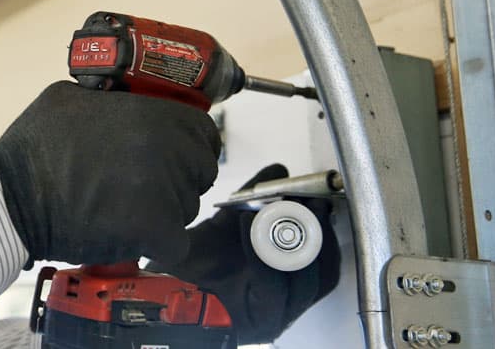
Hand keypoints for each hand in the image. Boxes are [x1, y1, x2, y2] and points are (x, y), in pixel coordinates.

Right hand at [0, 81, 220, 266]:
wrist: (12, 198)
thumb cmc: (32, 149)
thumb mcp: (66, 97)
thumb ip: (107, 98)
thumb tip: (119, 101)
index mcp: (151, 115)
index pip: (204, 132)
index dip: (191, 144)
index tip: (177, 155)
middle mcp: (165, 149)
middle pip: (200, 170)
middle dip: (180, 178)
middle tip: (147, 184)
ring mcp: (163, 191)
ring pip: (188, 207)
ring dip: (166, 210)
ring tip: (127, 208)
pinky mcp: (153, 230)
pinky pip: (177, 244)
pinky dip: (160, 246)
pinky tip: (135, 237)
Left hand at [148, 164, 340, 343]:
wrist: (169, 286)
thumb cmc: (200, 260)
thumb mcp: (229, 222)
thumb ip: (254, 197)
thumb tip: (278, 171)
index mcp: (288, 277)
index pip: (325, 260)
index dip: (325, 228)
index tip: (318, 198)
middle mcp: (289, 300)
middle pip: (324, 272)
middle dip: (320, 235)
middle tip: (309, 202)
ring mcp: (279, 315)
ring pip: (306, 283)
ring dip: (297, 243)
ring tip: (284, 209)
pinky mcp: (262, 323)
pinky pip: (273, 289)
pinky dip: (264, 255)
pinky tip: (249, 224)